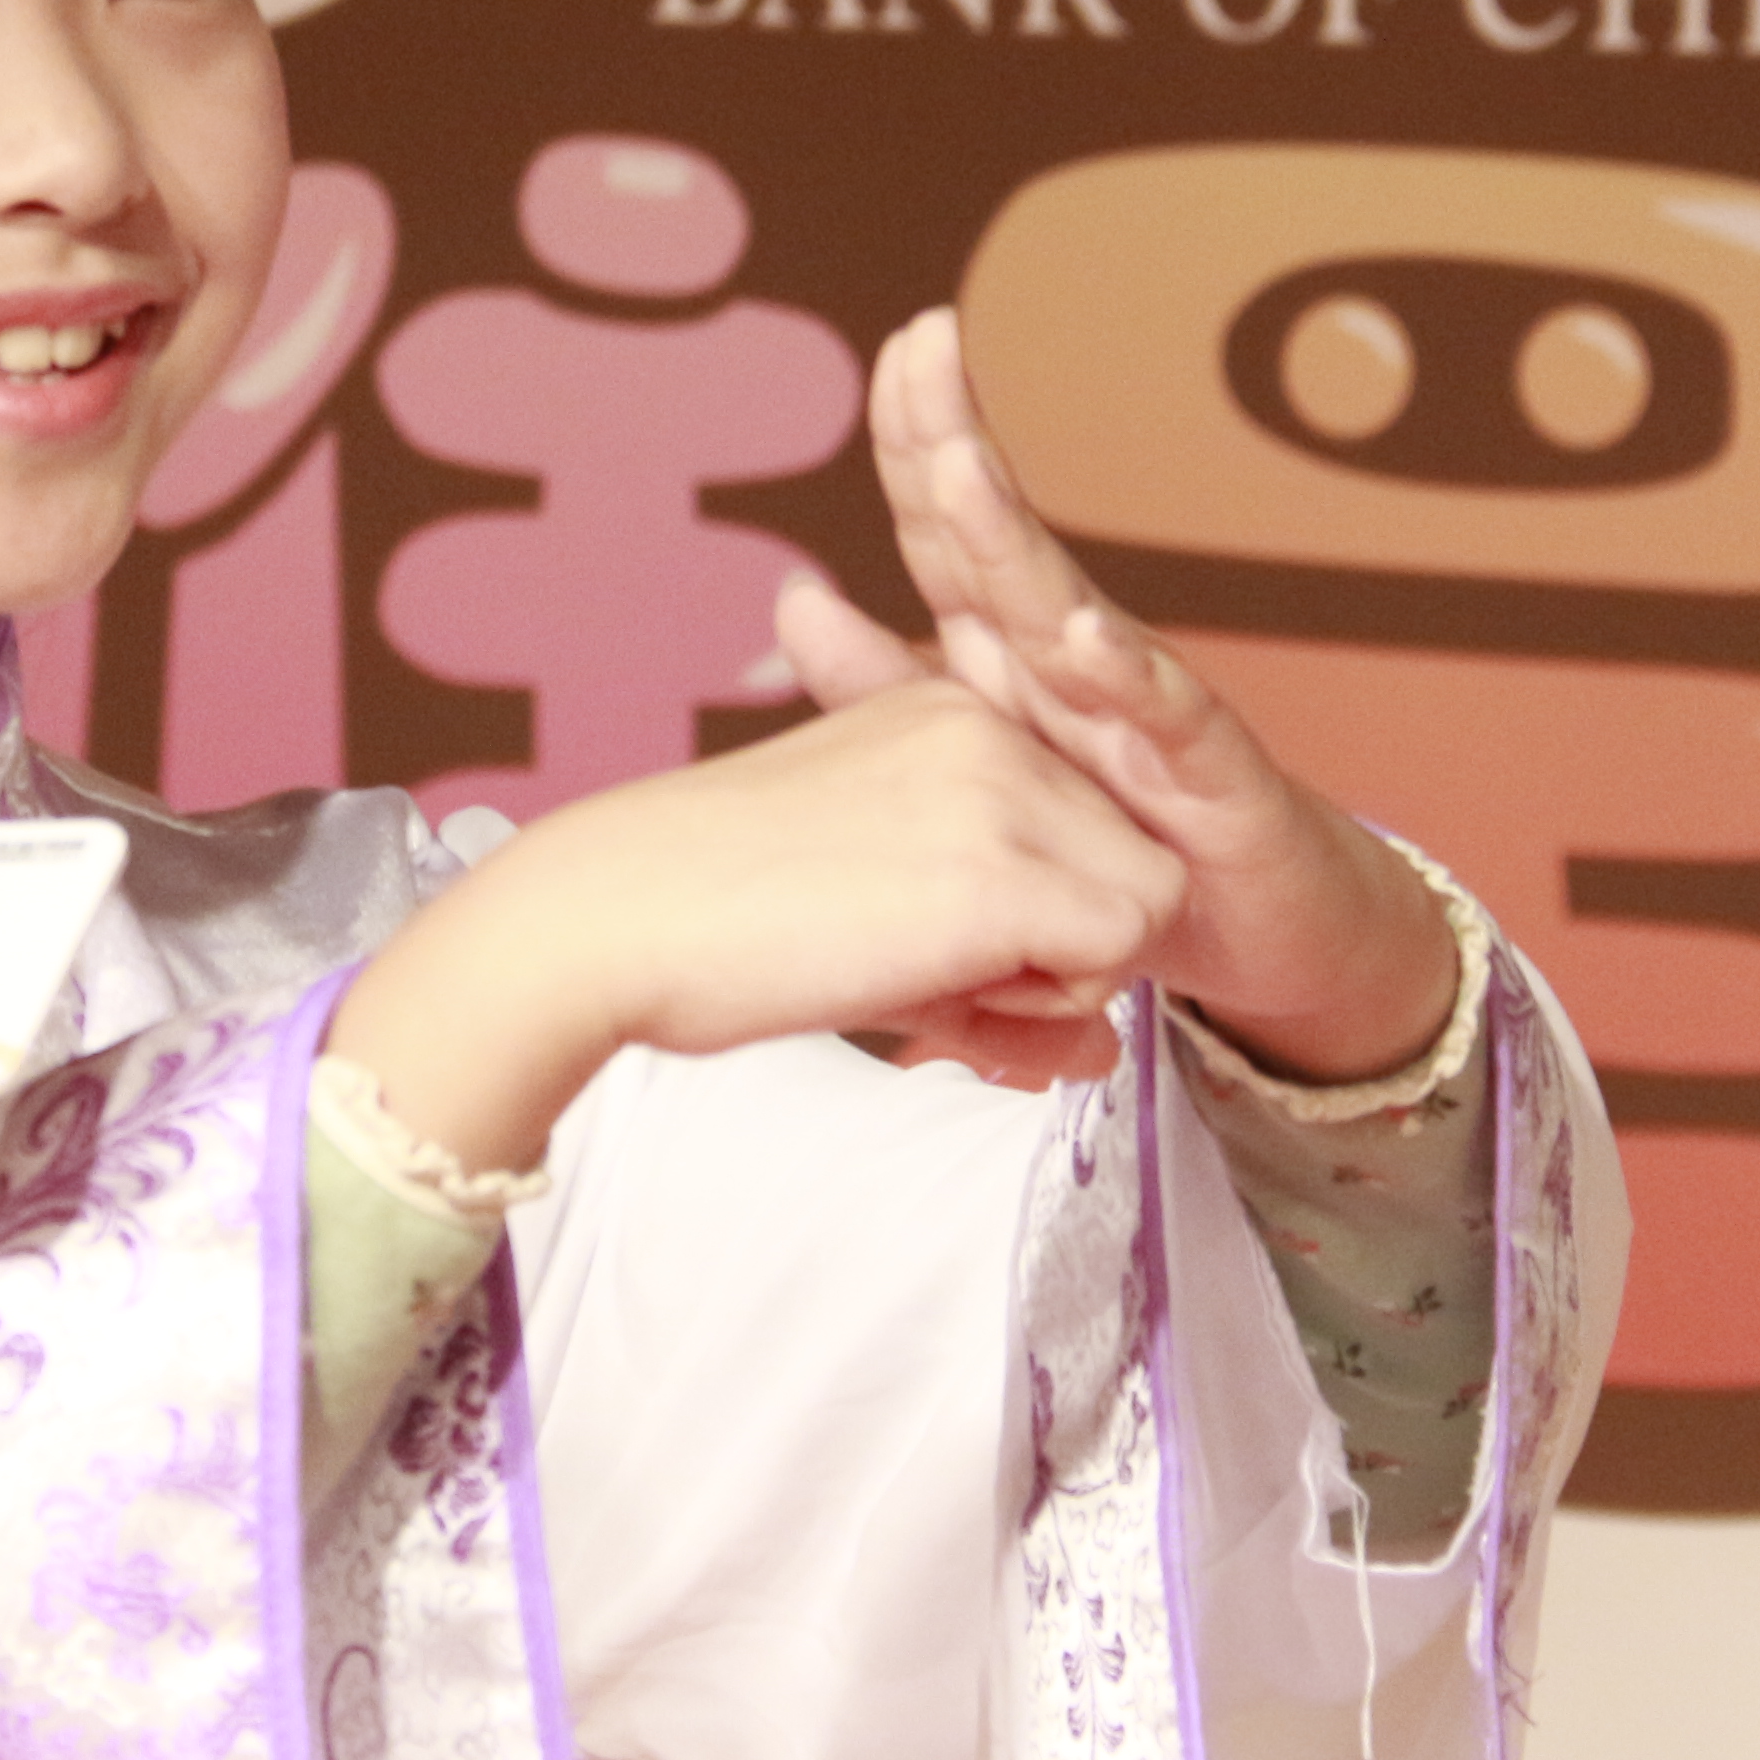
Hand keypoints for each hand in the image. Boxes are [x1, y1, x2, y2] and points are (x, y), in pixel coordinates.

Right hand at [328, 673, 1194, 1175]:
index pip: (1085, 827)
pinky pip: (1117, 957)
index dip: (1041, 921)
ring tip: (935, 997)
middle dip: (1065, 957)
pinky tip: (940, 1005)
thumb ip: (994, 963)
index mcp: (948, 711)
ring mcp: (1000, 792)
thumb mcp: (874, 913)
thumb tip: (1103, 1048)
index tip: (943, 960)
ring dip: (1060, 984)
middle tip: (946, 995)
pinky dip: (1048, 1008)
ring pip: (1146, 910)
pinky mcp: (999, 873)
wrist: (614, 916)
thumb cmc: (711, 923)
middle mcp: (988, 727)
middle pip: (1133, 868)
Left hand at [771, 309, 1456, 1089]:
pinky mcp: (1208, 777)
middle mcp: (1076, 660)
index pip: (951, 536)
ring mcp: (1143, 710)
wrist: (1257, 923)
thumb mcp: (981, 760)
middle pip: (1000, 545)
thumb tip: (792, 599)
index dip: (916, 443)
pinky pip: (1164, 721)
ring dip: (1012, 542)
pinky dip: (1126, 680)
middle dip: (957, 442)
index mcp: (1012, 654)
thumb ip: (885, 688)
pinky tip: (1087, 639)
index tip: (894, 344)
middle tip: (927, 341)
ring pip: (1068, 615)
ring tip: (959, 470)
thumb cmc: (1115, 834)